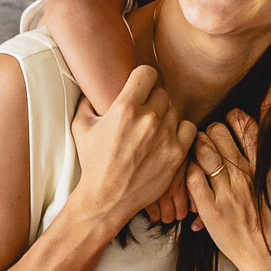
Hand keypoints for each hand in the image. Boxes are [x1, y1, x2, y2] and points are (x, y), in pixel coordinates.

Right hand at [71, 66, 196, 232]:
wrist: (106, 198)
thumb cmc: (93, 162)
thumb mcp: (81, 127)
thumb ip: (86, 102)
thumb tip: (91, 88)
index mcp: (124, 108)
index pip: (147, 73)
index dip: (144, 78)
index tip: (141, 86)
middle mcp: (148, 119)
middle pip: (162, 92)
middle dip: (153, 100)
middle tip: (145, 113)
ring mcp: (165, 136)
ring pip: (174, 109)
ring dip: (165, 116)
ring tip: (154, 129)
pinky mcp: (176, 153)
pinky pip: (189, 128)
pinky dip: (181, 131)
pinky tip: (169, 138)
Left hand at [186, 109, 270, 270]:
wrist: (269, 258)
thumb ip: (262, 159)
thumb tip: (248, 134)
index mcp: (265, 166)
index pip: (246, 126)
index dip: (233, 117)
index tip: (229, 122)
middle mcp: (246, 175)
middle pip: (218, 132)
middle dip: (211, 132)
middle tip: (209, 140)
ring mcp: (227, 191)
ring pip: (203, 150)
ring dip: (197, 147)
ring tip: (199, 153)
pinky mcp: (211, 209)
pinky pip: (192, 176)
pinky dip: (189, 170)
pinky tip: (194, 174)